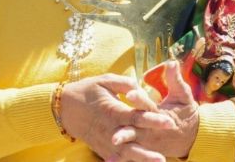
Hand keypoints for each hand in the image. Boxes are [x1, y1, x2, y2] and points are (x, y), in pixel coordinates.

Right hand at [58, 74, 174, 160]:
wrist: (65, 108)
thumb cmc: (87, 91)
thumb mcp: (104, 80)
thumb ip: (124, 83)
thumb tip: (140, 87)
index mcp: (112, 110)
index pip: (136, 117)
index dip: (153, 120)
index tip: (169, 122)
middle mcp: (109, 129)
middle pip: (131, 142)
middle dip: (148, 149)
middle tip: (164, 155)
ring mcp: (104, 141)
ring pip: (124, 154)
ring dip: (141, 159)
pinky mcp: (101, 148)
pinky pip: (116, 158)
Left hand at [111, 61, 199, 160]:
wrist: (193, 137)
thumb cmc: (186, 112)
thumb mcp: (183, 95)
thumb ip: (175, 80)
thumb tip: (171, 62)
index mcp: (162, 115)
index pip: (149, 106)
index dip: (140, 99)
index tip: (130, 93)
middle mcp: (155, 130)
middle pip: (139, 130)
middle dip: (127, 132)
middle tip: (115, 134)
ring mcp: (151, 142)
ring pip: (135, 144)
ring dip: (124, 146)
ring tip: (111, 145)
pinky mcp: (148, 150)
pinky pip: (133, 155)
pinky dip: (122, 158)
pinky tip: (109, 160)